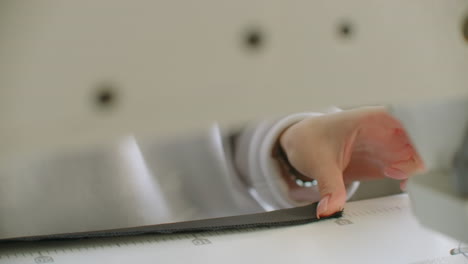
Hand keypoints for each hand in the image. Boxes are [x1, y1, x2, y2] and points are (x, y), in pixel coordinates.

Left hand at [278, 106, 423, 217]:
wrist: (301, 144)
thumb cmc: (310, 139)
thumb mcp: (318, 162)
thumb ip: (329, 186)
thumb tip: (330, 208)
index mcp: (370, 119)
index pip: (406, 119)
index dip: (416, 135)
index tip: (411, 153)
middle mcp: (383, 131)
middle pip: (417, 139)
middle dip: (419, 157)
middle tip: (402, 174)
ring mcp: (385, 147)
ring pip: (416, 155)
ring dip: (416, 170)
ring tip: (400, 181)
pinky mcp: (383, 162)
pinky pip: (407, 168)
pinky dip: (410, 177)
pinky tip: (403, 185)